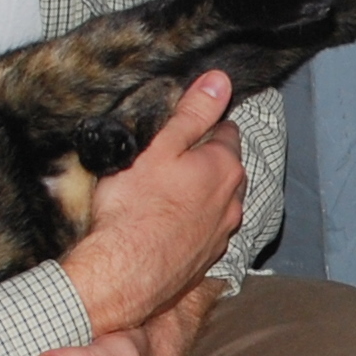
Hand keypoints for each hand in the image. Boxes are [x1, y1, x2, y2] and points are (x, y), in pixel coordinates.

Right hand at [61, 73, 245, 336]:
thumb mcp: (159, 148)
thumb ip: (192, 114)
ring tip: (167, 192)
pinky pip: (205, 231)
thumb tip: (220, 81)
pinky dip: (192, 224)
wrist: (123, 274)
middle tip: (172, 157)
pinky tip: (168, 225)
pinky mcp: (206, 260)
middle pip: (225, 168)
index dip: (205, 124)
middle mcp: (232, 202)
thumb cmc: (135, 208)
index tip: (186, 125)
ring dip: (201, 194)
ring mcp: (222, 234)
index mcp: (224, 168)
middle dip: (206, 160)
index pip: (226, 131)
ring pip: (218, 202)